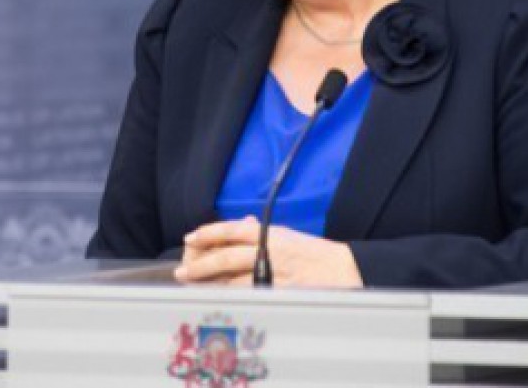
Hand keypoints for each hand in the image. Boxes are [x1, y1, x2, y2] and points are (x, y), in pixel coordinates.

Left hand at [173, 216, 362, 287]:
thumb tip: (240, 227)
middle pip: (225, 256)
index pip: (231, 230)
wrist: (345, 271)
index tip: (190, 238)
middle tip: (182, 271)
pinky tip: (219, 300)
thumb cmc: (316, 254)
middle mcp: (270, 251)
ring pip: (233, 281)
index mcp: (271, 233)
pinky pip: (249, 297)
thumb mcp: (288, 236)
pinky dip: (232, 298)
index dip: (208, 233)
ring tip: (195, 287)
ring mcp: (274, 274)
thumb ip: (262, 235)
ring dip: (211, 285)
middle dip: (200, 264)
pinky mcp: (279, 294)